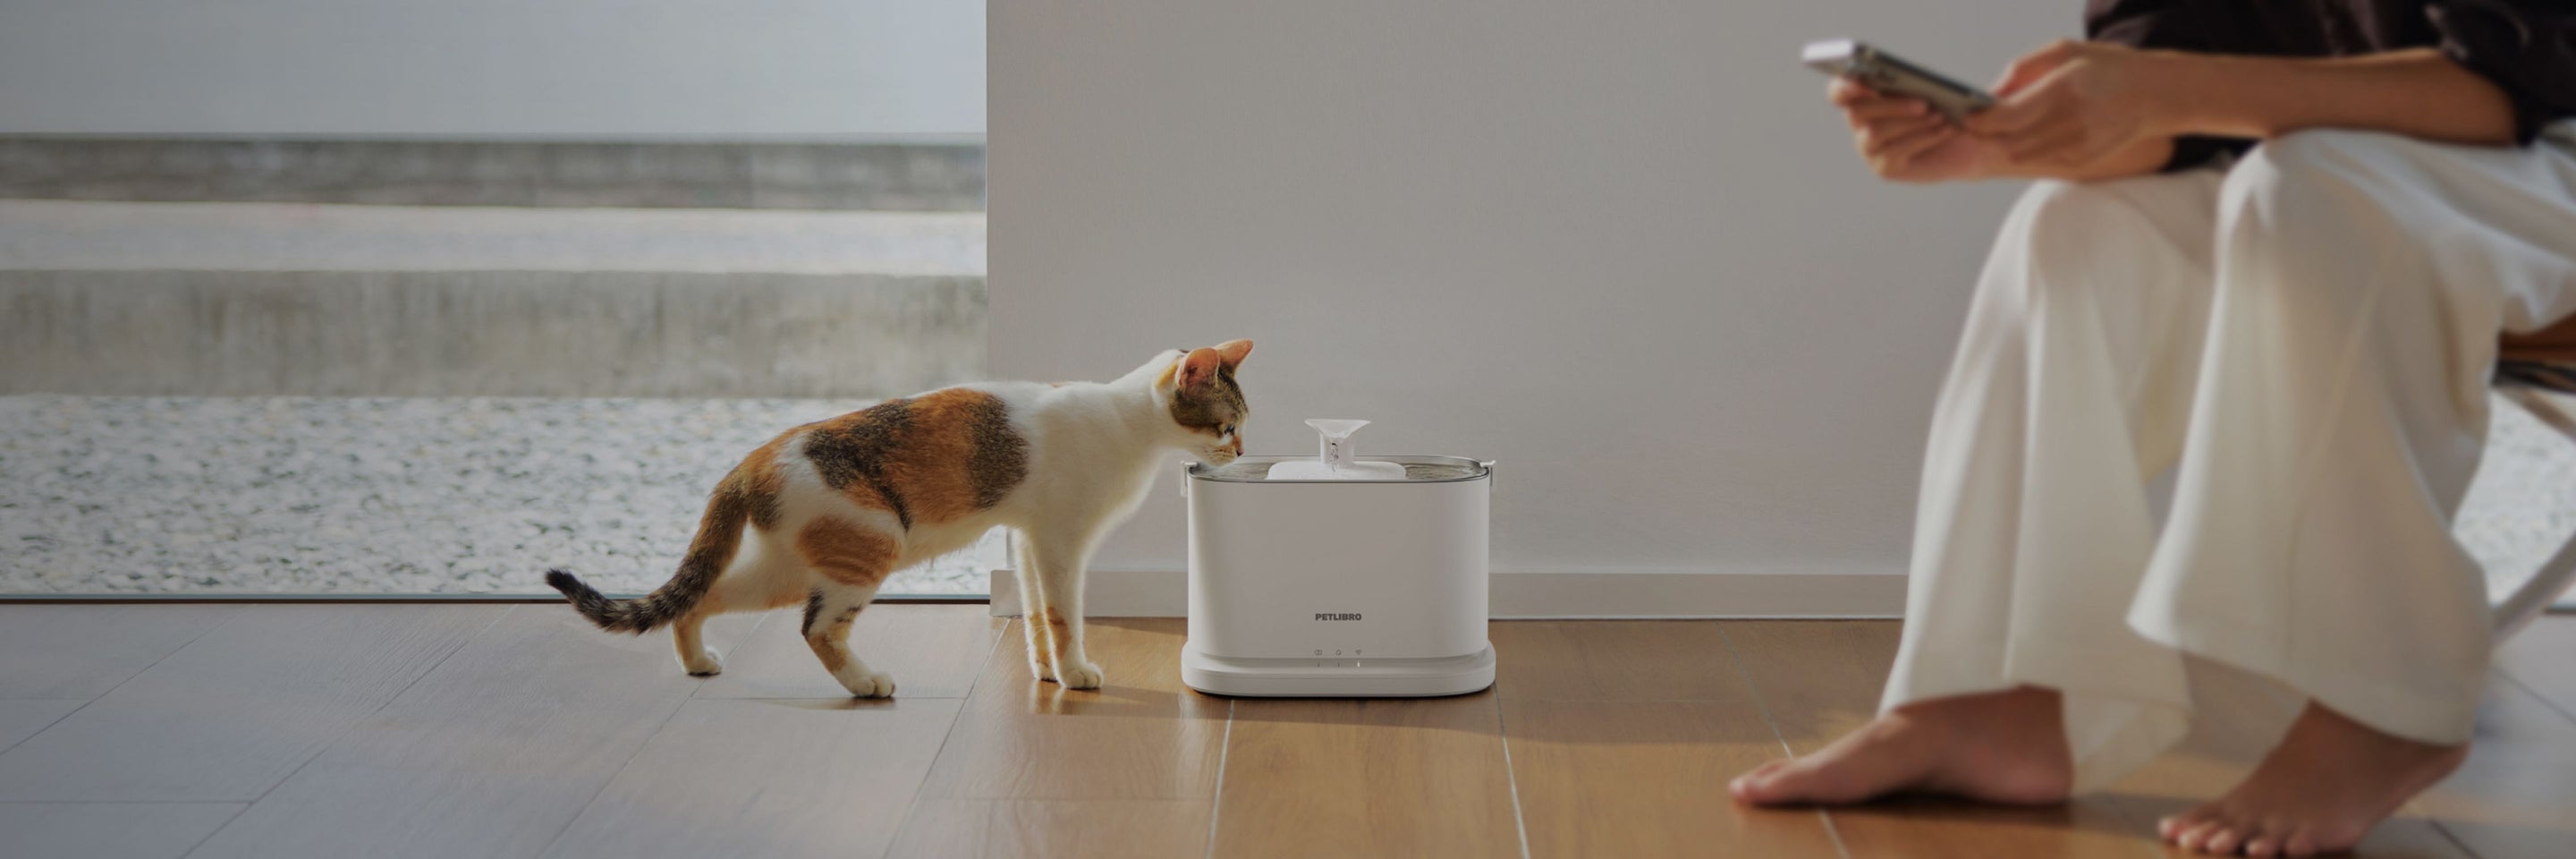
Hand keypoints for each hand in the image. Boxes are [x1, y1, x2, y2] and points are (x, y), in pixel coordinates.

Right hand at [1829, 77, 2009, 183]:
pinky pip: (1892, 153)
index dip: (1843, 87)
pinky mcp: (1885, 168)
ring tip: (1939, 115)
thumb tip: (1919, 77)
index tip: (1860, 79)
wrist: (1971, 141)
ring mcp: (1870, 148)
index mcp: (1866, 96)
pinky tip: (1943, 130)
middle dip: (1889, 105)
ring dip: (1908, 122)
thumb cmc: (1950, 105)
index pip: (1839, 92)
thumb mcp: (1939, 86)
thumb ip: (1924, 78)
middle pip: (1856, 111)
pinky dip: (1921, 138)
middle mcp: (1862, 123)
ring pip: (1874, 132)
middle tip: (1923, 103)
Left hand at [1964, 40, 2185, 169]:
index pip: (2009, 116)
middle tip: (1971, 127)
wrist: (2157, 94)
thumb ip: (2021, 70)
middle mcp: (2073, 120)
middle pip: (2010, 141)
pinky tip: (2025, 136)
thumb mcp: (2065, 51)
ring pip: (2022, 154)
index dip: (1981, 120)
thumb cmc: (2106, 66)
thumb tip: (1987, 94)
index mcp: (2066, 88)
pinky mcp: (2083, 160)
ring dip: (2003, 145)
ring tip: (1993, 131)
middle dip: (1987, 136)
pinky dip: (2027, 149)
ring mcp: (2080, 144)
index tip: (1966, 117)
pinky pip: (2041, 159)